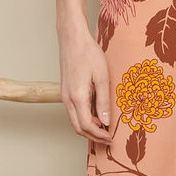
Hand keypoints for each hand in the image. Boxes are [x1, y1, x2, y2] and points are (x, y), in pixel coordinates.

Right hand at [58, 24, 112, 143]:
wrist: (72, 38)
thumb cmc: (88, 53)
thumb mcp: (102, 77)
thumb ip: (103, 101)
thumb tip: (105, 121)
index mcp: (77, 97)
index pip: (87, 126)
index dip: (99, 135)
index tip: (110, 137)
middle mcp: (68, 99)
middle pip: (78, 127)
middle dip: (93, 136)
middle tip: (107, 136)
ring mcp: (65, 95)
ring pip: (74, 119)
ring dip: (88, 126)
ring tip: (104, 125)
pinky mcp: (65, 90)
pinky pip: (73, 110)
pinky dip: (84, 116)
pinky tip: (95, 111)